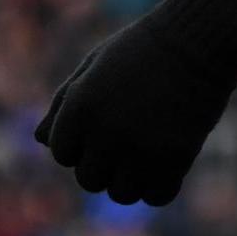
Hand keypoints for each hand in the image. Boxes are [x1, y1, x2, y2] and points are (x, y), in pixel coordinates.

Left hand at [35, 0, 236, 205]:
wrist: (196, 39)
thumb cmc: (140, 48)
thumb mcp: (93, 66)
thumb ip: (63, 103)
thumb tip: (39, 140)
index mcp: (81, 106)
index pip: (61, 153)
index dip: (77, 144)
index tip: (97, 128)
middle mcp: (106, 132)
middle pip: (89, 179)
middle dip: (101, 164)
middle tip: (122, 140)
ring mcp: (141, 149)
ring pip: (121, 194)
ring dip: (129, 179)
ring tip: (142, 151)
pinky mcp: (175, 160)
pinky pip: (156, 196)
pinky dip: (157, 186)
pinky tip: (163, 162)